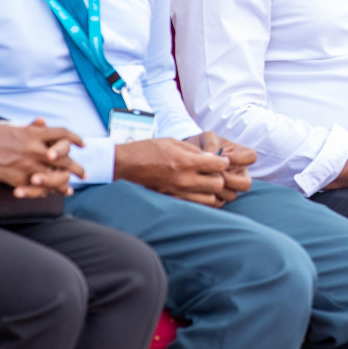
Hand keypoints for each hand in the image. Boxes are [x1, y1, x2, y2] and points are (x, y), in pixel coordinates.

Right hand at [0, 118, 85, 197]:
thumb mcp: (12, 126)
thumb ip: (30, 128)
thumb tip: (43, 123)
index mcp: (33, 134)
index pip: (62, 134)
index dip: (75, 138)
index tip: (83, 144)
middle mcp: (34, 150)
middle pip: (64, 159)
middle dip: (76, 168)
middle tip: (84, 174)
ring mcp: (27, 166)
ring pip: (55, 177)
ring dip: (65, 183)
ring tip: (70, 188)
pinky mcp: (17, 180)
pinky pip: (37, 189)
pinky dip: (45, 192)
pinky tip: (51, 194)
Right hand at [115, 137, 236, 206]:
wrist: (124, 165)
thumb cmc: (147, 150)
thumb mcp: (173, 142)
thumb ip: (194, 150)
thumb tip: (212, 157)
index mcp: (186, 161)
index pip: (218, 165)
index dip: (223, 162)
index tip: (220, 160)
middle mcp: (184, 179)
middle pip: (218, 184)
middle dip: (220, 177)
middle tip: (214, 172)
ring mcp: (178, 192)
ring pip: (210, 200)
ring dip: (212, 191)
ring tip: (207, 183)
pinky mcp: (172, 200)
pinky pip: (195, 206)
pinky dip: (201, 200)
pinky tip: (197, 191)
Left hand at [186, 131, 255, 194]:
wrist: (189, 155)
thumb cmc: (202, 144)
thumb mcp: (207, 138)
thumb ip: (211, 144)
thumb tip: (212, 156)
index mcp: (241, 155)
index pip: (251, 156)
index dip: (239, 158)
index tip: (224, 157)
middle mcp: (239, 173)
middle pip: (246, 183)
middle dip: (229, 180)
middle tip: (215, 174)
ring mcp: (230, 186)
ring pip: (232, 195)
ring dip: (217, 189)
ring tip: (204, 180)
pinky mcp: (219, 196)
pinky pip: (218, 203)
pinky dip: (208, 197)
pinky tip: (198, 188)